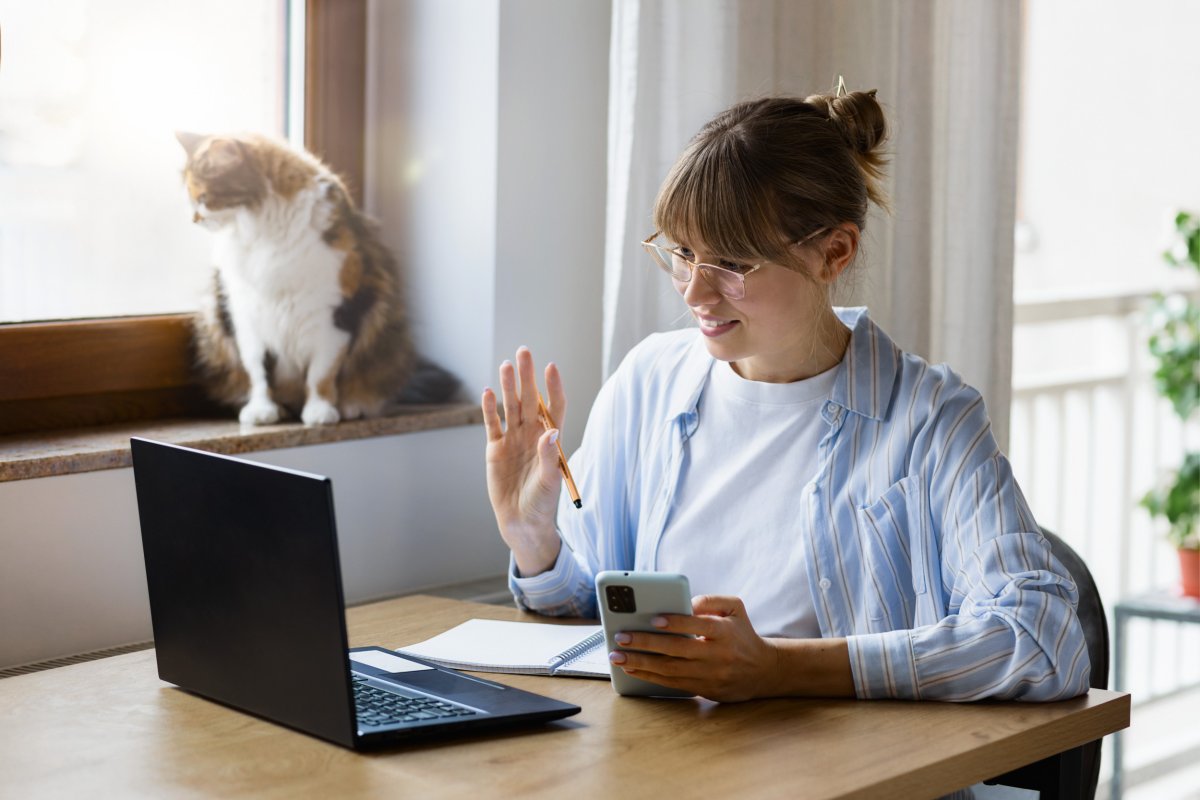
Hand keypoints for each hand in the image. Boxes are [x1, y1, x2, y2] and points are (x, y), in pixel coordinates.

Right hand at [481, 347, 566, 576]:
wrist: (521, 521)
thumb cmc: (542, 503)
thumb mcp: (550, 481)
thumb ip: (549, 456)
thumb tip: (551, 430)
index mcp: (550, 439)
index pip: (554, 407)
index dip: (553, 387)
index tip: (551, 367)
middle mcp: (532, 434)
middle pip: (531, 400)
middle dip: (527, 376)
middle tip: (524, 352)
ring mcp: (513, 439)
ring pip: (510, 406)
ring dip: (508, 386)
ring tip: (506, 365)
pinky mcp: (495, 448)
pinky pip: (492, 424)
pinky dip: (489, 408)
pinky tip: (487, 392)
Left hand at [607, 595, 780, 702]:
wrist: (762, 671)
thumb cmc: (741, 633)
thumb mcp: (735, 608)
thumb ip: (710, 600)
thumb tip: (683, 604)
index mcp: (725, 631)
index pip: (698, 625)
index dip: (676, 623)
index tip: (654, 619)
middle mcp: (717, 655)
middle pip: (677, 650)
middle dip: (646, 644)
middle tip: (621, 637)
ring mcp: (710, 675)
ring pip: (670, 670)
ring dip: (641, 664)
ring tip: (618, 657)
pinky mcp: (703, 690)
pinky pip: (672, 684)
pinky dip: (649, 677)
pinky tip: (632, 669)